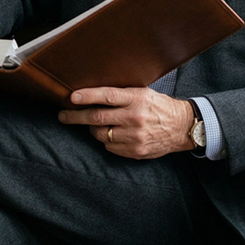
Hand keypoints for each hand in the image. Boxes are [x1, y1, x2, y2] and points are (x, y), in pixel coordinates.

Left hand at [58, 87, 195, 159]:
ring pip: (100, 134)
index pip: (107, 96)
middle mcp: (134, 117)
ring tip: (94, 124)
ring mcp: (134, 136)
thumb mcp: (143, 93)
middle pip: (97, 117)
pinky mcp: (135, 151)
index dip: (87, 96)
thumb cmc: (158, 106)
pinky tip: (112, 134)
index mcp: (136, 99)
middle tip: (63, 116)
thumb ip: (121, 94)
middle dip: (75, 117)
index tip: (71, 98)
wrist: (181, 127)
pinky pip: (109, 146)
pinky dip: (106, 140)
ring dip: (92, 129)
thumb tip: (92, 94)